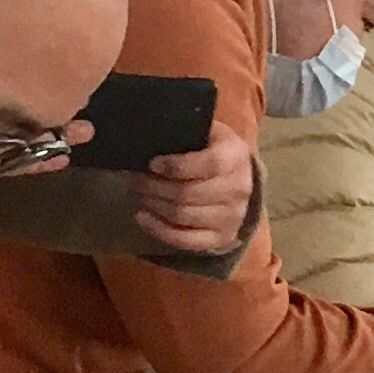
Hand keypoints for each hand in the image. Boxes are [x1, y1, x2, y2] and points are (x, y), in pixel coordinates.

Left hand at [131, 126, 256, 255]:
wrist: (238, 179)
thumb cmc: (213, 149)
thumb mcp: (207, 132)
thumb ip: (185, 131)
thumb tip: (149, 136)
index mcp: (236, 157)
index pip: (210, 164)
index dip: (177, 166)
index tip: (151, 164)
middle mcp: (239, 189)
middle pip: (189, 194)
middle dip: (154, 187)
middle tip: (134, 179)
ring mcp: (232, 217)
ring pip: (183, 216)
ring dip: (153, 205)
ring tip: (138, 193)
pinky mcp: (221, 238)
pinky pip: (186, 241)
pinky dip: (158, 230)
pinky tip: (141, 217)